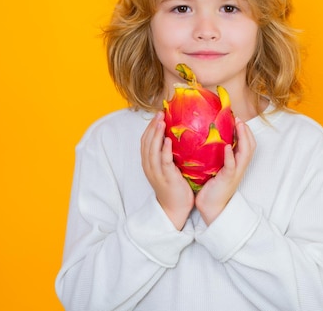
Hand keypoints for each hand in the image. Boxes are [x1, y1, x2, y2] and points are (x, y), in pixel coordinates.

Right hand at [140, 111, 194, 229]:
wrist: (174, 208)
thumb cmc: (174, 187)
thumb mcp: (168, 169)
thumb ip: (169, 154)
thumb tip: (177, 137)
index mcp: (148, 163)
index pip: (145, 141)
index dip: (149, 127)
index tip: (157, 115)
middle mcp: (149, 166)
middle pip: (147, 142)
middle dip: (152, 127)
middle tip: (159, 113)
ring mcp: (156, 172)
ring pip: (152, 150)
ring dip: (156, 134)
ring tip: (161, 122)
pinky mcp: (167, 177)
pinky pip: (164, 162)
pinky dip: (164, 150)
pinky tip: (168, 140)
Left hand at [195, 118, 255, 224]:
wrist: (211, 207)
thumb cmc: (211, 186)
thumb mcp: (215, 167)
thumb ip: (215, 154)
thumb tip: (206, 138)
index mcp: (237, 163)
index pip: (248, 144)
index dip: (245, 131)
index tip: (237, 118)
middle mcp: (239, 166)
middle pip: (251, 145)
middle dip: (246, 130)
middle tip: (239, 118)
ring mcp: (235, 172)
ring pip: (245, 153)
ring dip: (243, 138)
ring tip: (238, 126)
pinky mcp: (228, 178)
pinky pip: (232, 165)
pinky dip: (231, 156)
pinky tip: (228, 147)